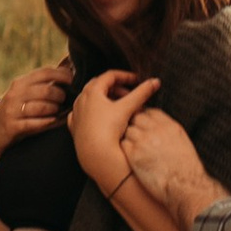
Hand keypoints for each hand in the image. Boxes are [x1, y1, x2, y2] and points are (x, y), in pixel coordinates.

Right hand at [0, 60, 72, 166]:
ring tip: (58, 112)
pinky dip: (48, 123)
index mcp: (20, 83)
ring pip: (42, 107)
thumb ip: (43, 82)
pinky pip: (35, 124)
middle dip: (60, 96)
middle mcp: (15, 94)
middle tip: (64, 101)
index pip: (44, 72)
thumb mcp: (24, 93)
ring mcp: (12, 111)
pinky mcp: (12, 126)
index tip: (72, 80)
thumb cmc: (16, 110)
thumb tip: (69, 66)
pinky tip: (54, 122)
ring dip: (55, 110)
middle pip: (46, 91)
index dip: (62, 75)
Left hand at [69, 71, 154, 195]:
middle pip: (100, 86)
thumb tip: (155, 82)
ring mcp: (76, 113)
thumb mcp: (127, 108)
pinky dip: (95, 112)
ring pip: (91, 100)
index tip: (136, 80)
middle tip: (129, 94)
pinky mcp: (75, 126)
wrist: (96, 154)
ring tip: (120, 107)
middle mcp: (81, 100)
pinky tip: (104, 118)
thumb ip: (142, 93)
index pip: (110, 76)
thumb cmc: (109, 129)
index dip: (125, 76)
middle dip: (116, 88)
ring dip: (106, 100)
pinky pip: (84, 114)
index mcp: (92, 91)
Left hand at [122, 103, 211, 221]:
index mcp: (170, 126)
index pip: (151, 112)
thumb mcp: (183, 143)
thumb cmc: (186, 170)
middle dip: (135, 126)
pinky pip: (123, 144)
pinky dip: (125, 149)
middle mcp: (156, 130)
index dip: (145, 118)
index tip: (143, 126)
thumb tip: (159, 130)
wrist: (184, 185)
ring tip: (135, 149)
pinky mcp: (134, 155)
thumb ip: (169, 132)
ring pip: (128, 130)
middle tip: (136, 137)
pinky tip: (131, 157)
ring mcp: (143, 141)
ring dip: (130, 138)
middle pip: (137, 118)